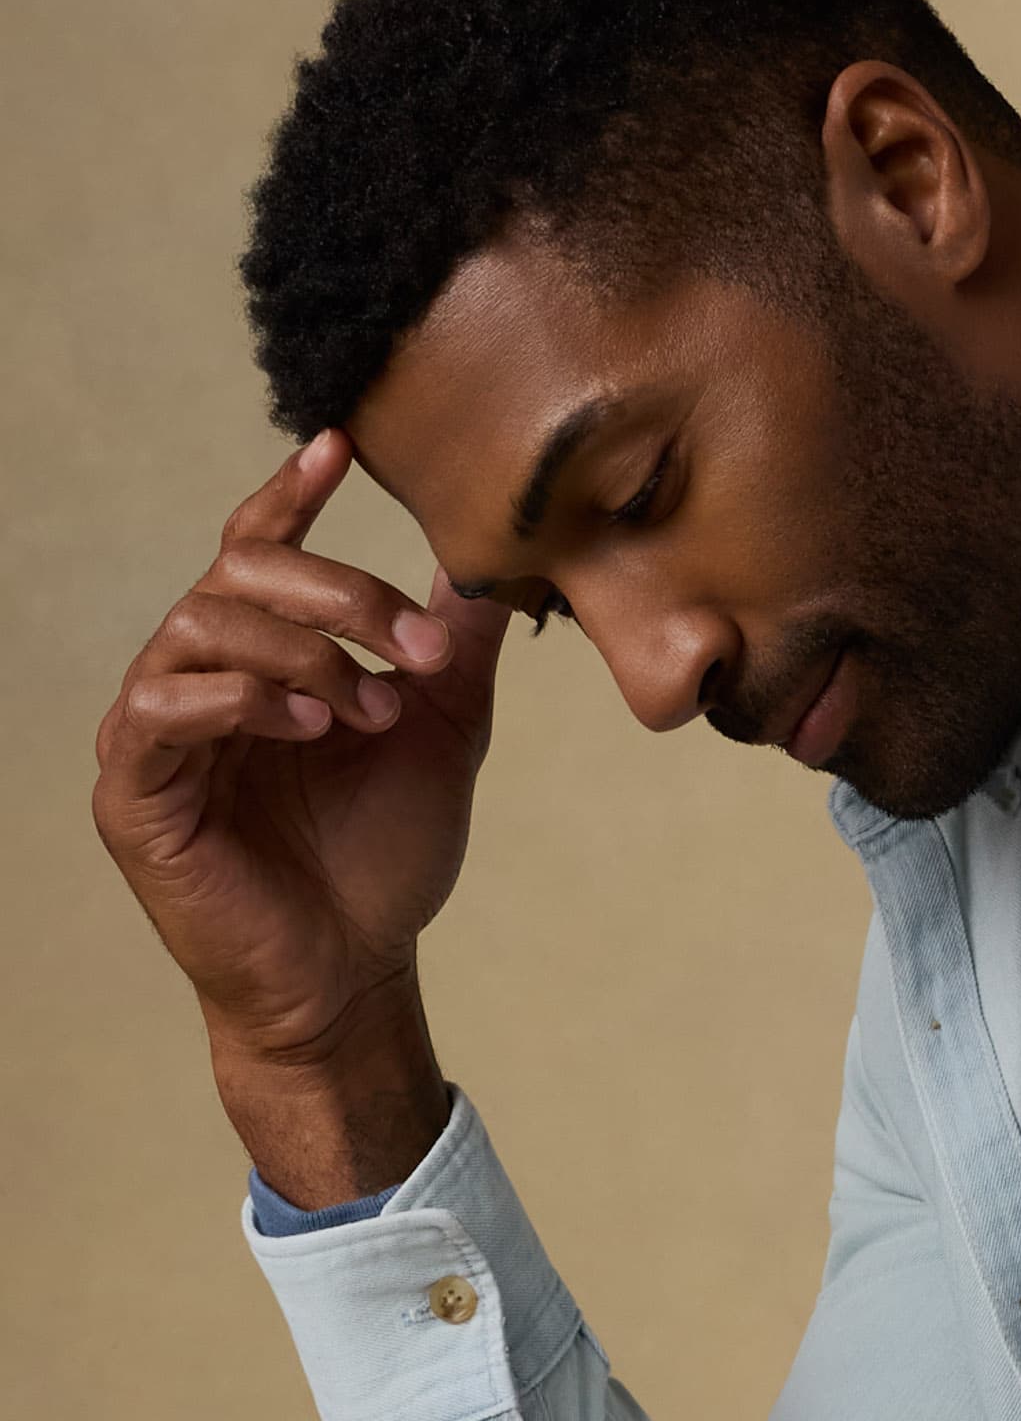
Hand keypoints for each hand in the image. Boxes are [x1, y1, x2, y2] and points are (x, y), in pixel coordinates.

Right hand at [93, 429, 508, 1199]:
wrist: (356, 973)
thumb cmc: (382, 860)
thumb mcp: (441, 735)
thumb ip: (451, 650)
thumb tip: (486, 566)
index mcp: (262, 659)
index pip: (257, 551)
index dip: (289, 495)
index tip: (338, 446)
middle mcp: (198, 679)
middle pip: (235, 576)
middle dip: (335, 595)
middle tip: (414, 649)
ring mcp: (158, 733)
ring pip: (198, 627)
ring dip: (300, 652)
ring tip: (368, 710)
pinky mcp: (134, 792)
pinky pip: (159, 707)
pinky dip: (240, 698)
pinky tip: (310, 723)